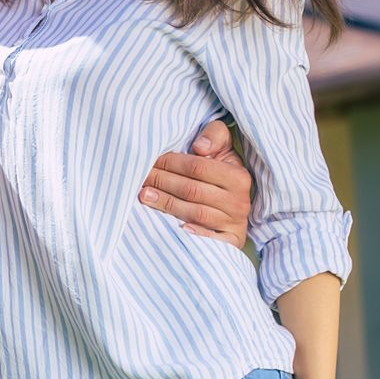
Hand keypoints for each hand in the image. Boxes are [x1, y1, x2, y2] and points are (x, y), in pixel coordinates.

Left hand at [139, 119, 251, 244]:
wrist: (236, 204)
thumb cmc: (221, 171)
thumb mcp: (223, 148)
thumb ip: (214, 136)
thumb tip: (199, 148)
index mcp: (238, 176)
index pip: (197, 167)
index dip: (171, 163)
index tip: (151, 160)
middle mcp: (239, 201)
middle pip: (192, 190)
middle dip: (162, 182)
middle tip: (141, 177)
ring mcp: (234, 223)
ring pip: (195, 213)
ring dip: (166, 204)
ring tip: (144, 195)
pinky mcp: (230, 242)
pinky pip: (210, 240)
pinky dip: (193, 234)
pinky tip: (173, 227)